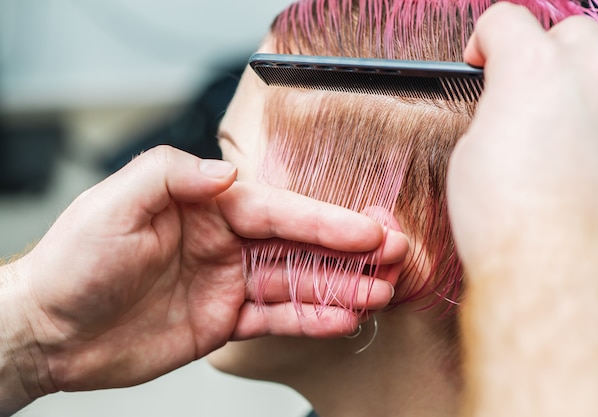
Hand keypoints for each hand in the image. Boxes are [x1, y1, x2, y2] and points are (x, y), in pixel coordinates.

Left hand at [1, 146, 406, 410]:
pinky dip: (308, 318)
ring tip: (378, 293)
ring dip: (338, 286)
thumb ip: (174, 176)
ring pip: (294, 282)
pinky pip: (274, 318)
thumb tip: (229, 172)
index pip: (278, 210)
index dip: (325, 221)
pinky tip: (340, 318)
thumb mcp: (116, 203)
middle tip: (393, 257)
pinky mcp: (224, 320)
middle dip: (347, 251)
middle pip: (298, 244)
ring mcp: (228, 282)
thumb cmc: (76, 260)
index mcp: (207, 207)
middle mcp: (224, 241)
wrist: (52, 328)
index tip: (366, 231)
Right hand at [450, 3, 597, 274]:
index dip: (484, 38)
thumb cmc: (510, 218)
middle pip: (569, 28)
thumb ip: (494, 112)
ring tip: (581, 77)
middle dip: (542, 47)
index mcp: (533, 69)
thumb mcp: (472, 152)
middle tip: (523, 81)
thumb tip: (506, 110)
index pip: (506, 20)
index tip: (480, 58)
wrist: (555, 265)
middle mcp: (590, 75)